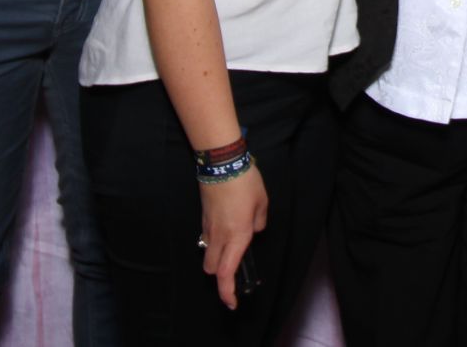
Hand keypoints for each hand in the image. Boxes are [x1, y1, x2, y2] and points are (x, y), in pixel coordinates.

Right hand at [200, 164, 266, 309]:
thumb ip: (259, 222)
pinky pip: (207, 238)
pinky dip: (215, 242)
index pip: (227, 273)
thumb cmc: (245, 182)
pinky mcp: (203, 217)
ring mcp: (208, 227)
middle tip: (235, 272)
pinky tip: (226, 229)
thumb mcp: (262, 203)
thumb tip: (254, 229)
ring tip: (232, 249)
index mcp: (237, 236)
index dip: (228, 293)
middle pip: (212, 269)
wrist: (221, 163)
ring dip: (217, 259)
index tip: (233, 303)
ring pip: (208, 254)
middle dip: (221, 276)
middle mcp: (219, 236)